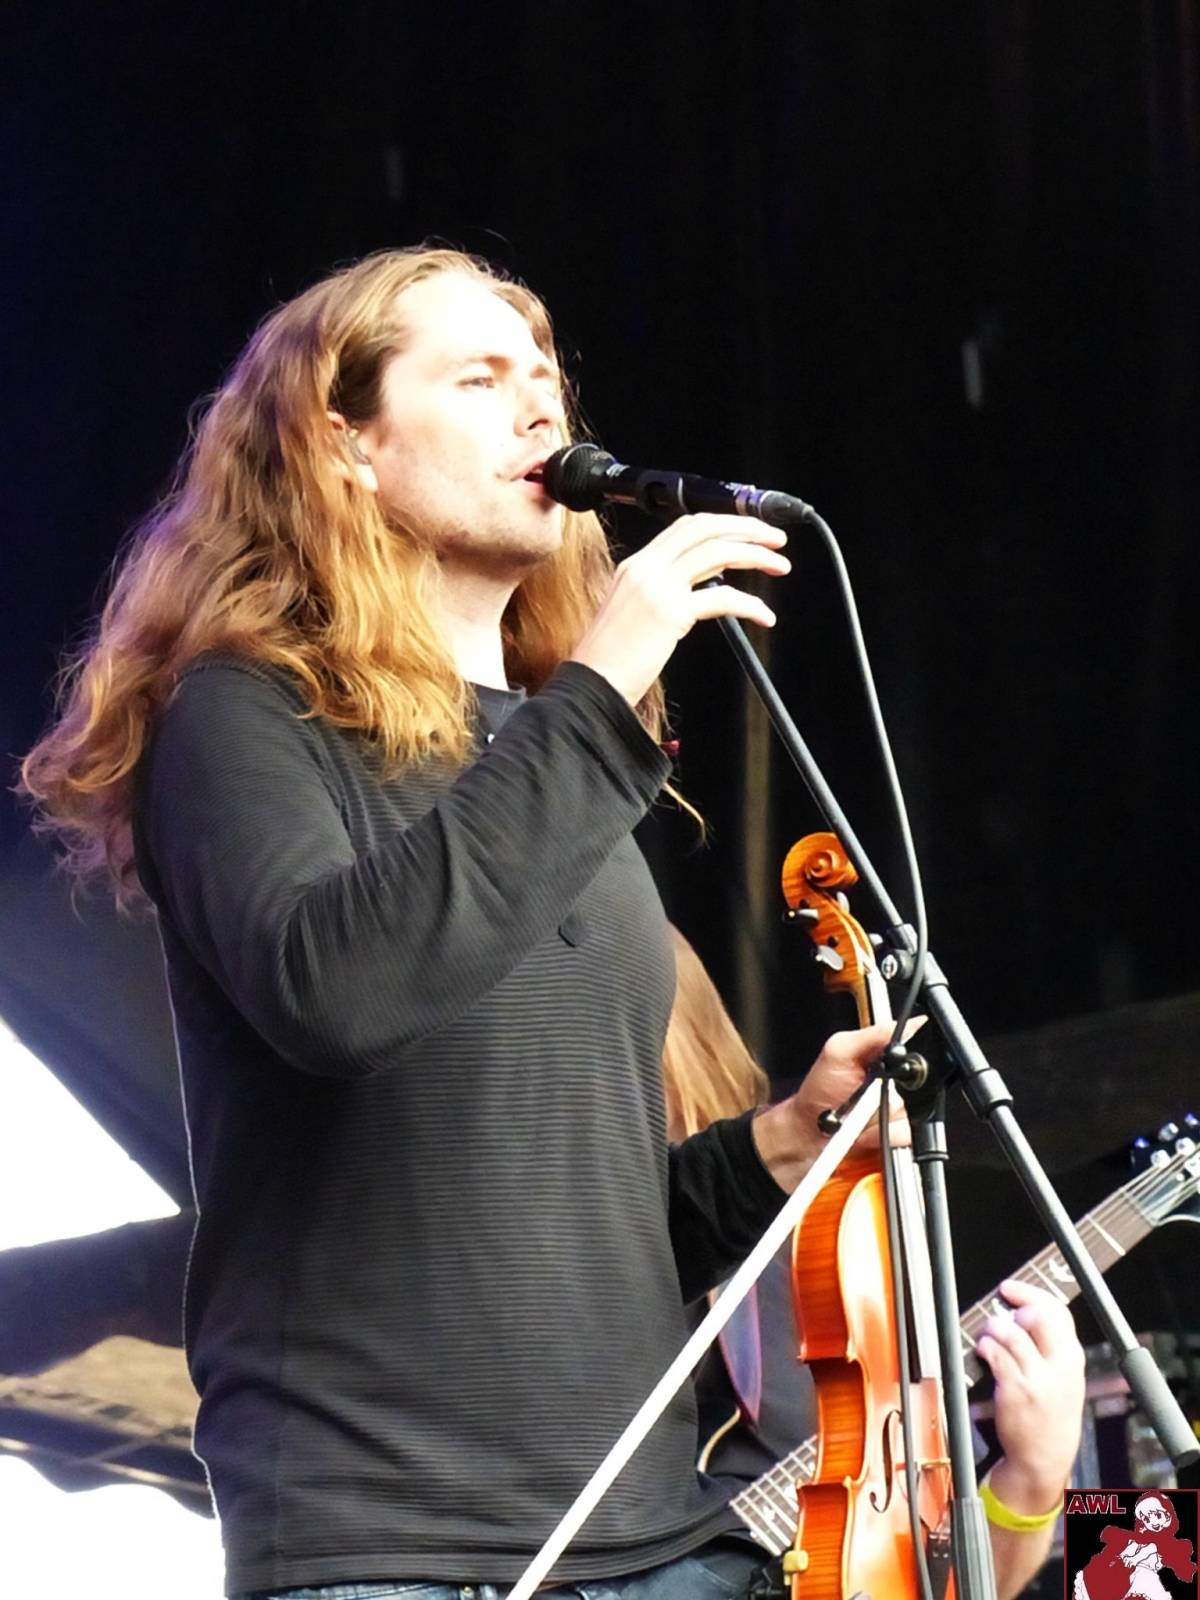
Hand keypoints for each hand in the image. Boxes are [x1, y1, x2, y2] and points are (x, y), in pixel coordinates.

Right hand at [569, 512, 789, 704]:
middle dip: (746, 528)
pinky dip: (751, 604)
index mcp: (635, 566)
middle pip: (705, 528)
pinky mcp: (669, 613)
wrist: (591, 686)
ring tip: (779, 566)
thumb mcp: (633, 613)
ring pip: (718, 551)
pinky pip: (723, 597)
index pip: (685, 527)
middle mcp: (644, 568)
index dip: (722, 524)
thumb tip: (705, 587)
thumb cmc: (609, 662)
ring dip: (756, 555)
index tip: (747, 532)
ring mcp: (656, 587)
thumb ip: (663, 594)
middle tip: (775, 540)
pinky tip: (764, 615)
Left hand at [751, 1021, 916, 1190]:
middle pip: (918, 1082)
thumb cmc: (819, 1091)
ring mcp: (899, 1106)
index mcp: (885, 1053)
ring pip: (910, 1109)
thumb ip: (872, 1035)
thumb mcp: (838, 1051)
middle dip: (887, 1092)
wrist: (810, 1135)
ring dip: (880, 1115)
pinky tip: (864, 1130)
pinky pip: (906, 1132)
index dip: (906, 1060)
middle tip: (861, 1096)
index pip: (916, 1047)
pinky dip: (882, 1134)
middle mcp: (896, 1078)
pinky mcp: (898, 1131)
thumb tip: (909, 1023)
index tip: (884, 1073)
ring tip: (859, 1114)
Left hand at [978, 1277, 1084, 1511]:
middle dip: (1014, 1309)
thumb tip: (1020, 1309)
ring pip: (1011, 1333)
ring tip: (989, 1336)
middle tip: (1001, 1317)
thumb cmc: (1050, 1413)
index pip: (1057, 1311)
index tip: (1009, 1288)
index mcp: (1073, 1357)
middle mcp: (1060, 1365)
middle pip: (1037, 1317)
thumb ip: (1049, 1344)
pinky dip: (985, 1347)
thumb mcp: (1064, 1377)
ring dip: (992, 1328)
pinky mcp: (1016, 1391)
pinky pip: (995, 1354)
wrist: (1045, 1457)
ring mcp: (1039, 1379)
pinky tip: (984, 1352)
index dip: (1029, 1293)